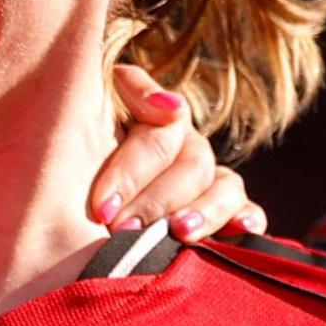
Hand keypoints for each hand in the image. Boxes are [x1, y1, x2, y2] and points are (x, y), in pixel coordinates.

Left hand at [91, 65, 265, 240]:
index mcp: (157, 121)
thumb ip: (131, 92)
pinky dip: (249, 219)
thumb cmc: (78, 167)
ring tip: (179, 233)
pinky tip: (242, 227)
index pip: (161, 132)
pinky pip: (250, 211)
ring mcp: (212, 182)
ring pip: (225, 187)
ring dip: (205, 210)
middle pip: (192, 164)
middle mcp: (188, 148)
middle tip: (125, 231)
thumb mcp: (91, 119)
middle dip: (158, 199)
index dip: (132, 171)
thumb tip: (169, 108)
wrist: (74, 226)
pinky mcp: (230, 214)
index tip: (102, 208)